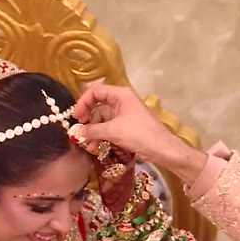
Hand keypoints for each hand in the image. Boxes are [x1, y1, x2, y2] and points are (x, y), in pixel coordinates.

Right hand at [73, 84, 207, 184]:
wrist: (163, 149)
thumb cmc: (139, 134)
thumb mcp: (113, 131)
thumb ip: (93, 130)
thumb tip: (77, 133)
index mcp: (120, 95)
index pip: (95, 91)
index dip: (83, 103)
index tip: (76, 117)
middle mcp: (122, 101)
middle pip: (98, 106)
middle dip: (88, 121)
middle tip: (80, 132)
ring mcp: (125, 114)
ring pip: (103, 119)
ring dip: (94, 132)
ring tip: (89, 146)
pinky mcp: (127, 126)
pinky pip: (109, 127)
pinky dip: (102, 136)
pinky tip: (97, 147)